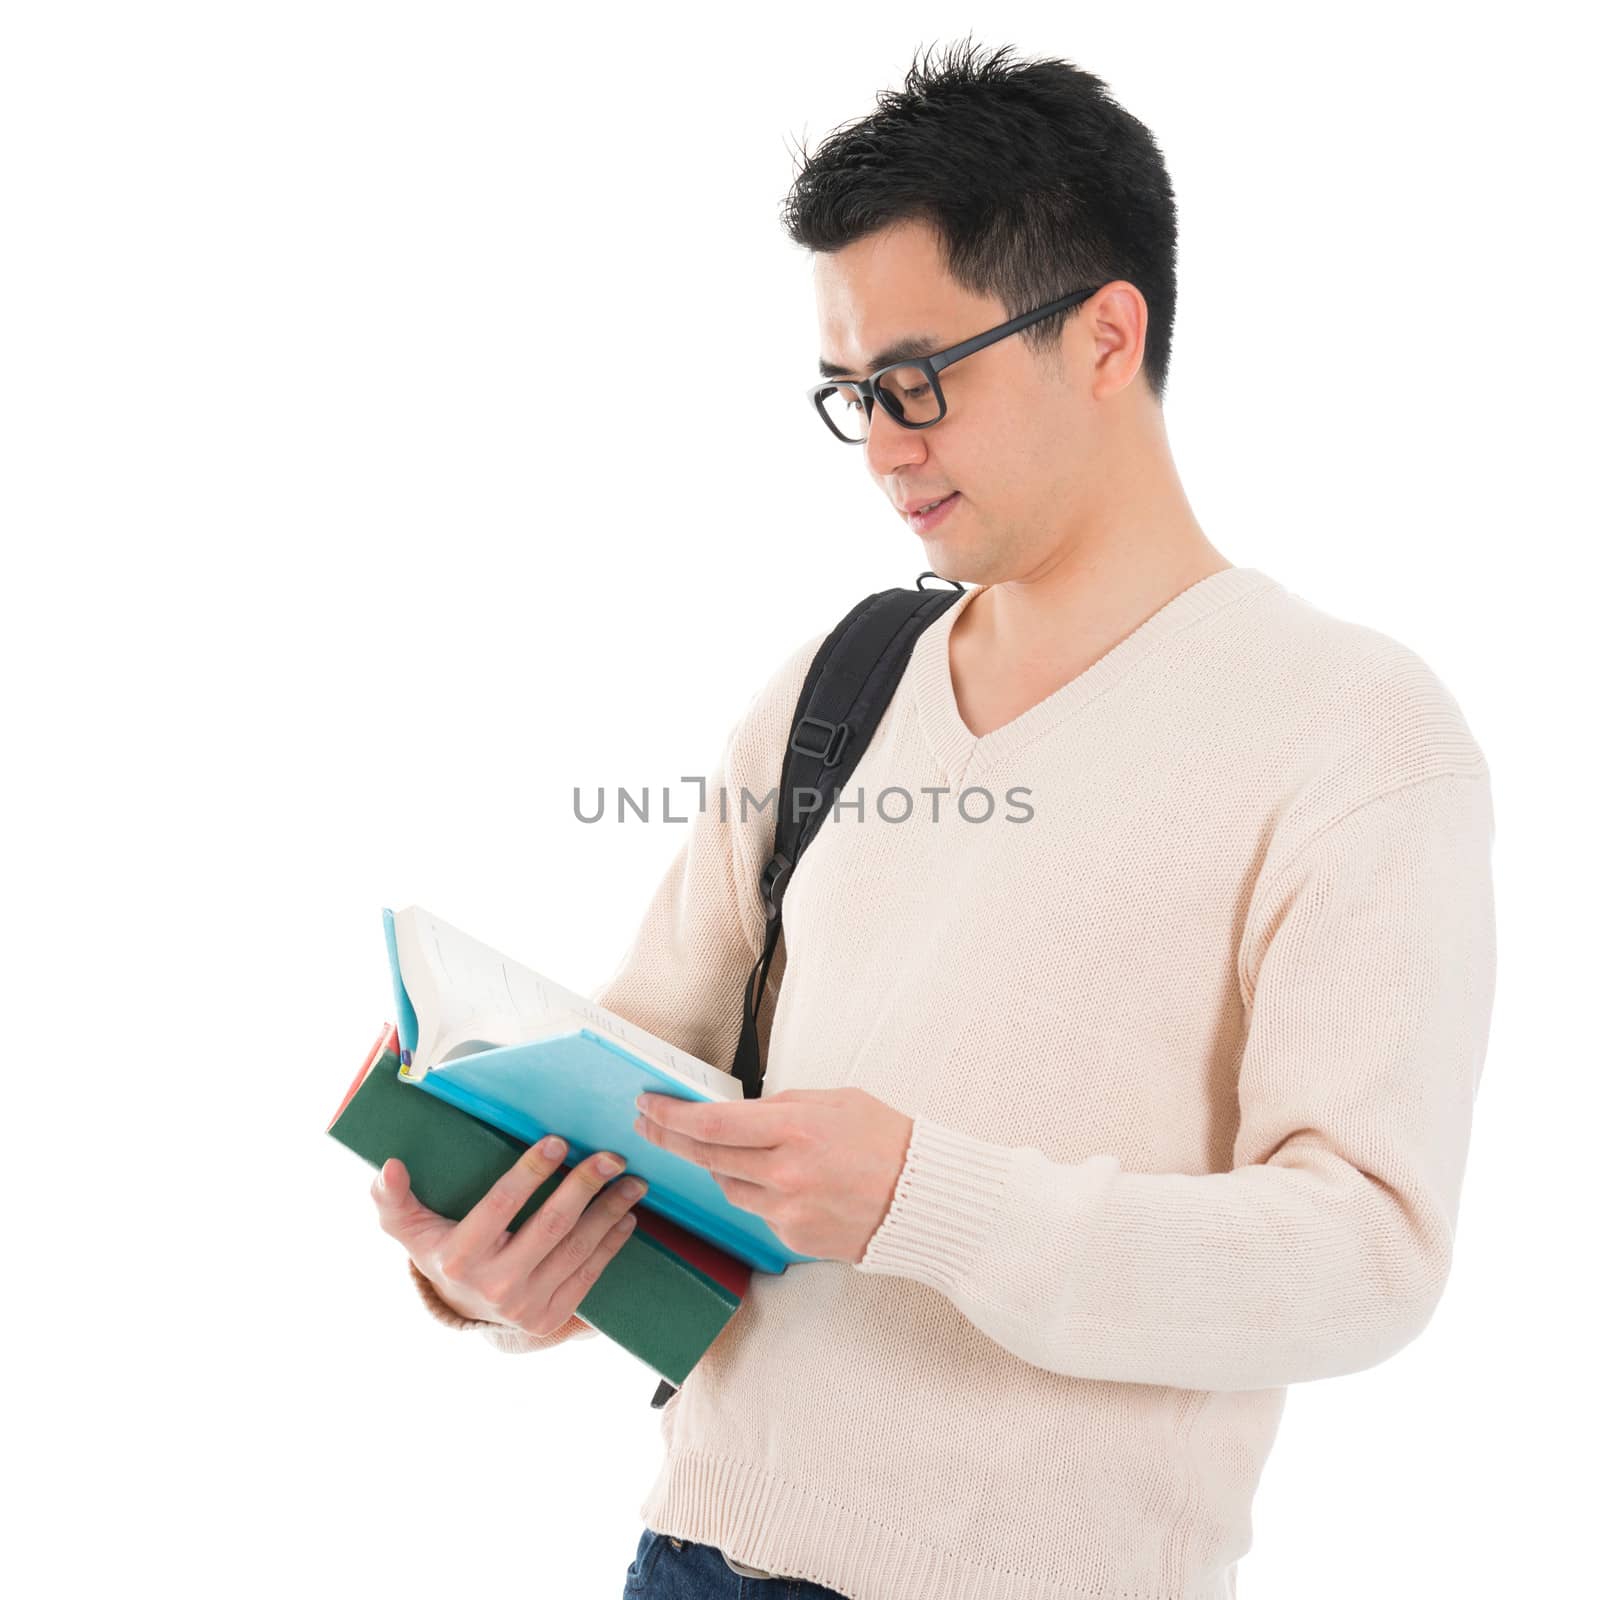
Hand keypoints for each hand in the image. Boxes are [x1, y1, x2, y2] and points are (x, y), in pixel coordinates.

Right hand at [370, 1139, 648, 1337]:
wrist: (464, 1308)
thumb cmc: (440, 1248)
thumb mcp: (408, 1227)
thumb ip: (392, 1198)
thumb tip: (388, 1167)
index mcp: (458, 1258)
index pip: (499, 1206)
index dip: (530, 1172)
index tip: (558, 1141)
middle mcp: (493, 1286)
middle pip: (550, 1226)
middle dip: (585, 1186)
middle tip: (611, 1156)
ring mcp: (525, 1307)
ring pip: (577, 1249)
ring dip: (610, 1211)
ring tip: (633, 1181)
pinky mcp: (551, 1317)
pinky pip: (589, 1274)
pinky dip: (611, 1243)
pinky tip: (626, 1216)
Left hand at [634, 1087, 912, 1264]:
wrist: (926, 1200)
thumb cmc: (887, 1140)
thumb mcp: (833, 1102)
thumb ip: (780, 1107)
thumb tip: (735, 1112)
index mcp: (795, 1130)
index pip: (711, 1124)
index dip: (670, 1115)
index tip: (647, 1104)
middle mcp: (785, 1174)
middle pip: (706, 1157)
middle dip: (671, 1138)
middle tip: (649, 1124)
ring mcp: (787, 1212)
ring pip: (728, 1187)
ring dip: (719, 1167)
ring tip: (729, 1149)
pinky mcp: (793, 1239)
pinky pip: (757, 1212)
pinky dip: (758, 1193)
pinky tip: (781, 1182)